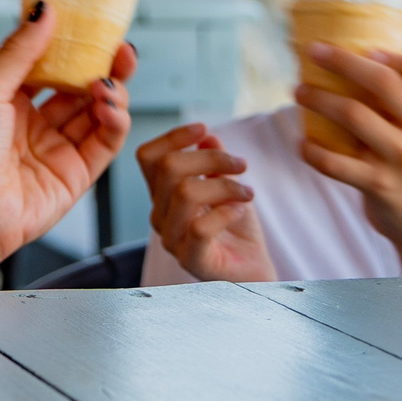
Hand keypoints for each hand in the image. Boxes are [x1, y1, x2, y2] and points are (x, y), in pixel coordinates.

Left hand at [0, 2, 133, 290]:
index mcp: (9, 101)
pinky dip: (115, 121)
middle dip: (103, 68)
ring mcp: (58, 149)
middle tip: (121, 51)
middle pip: (80, 88)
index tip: (94, 27)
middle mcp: (35, 124)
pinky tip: (109, 106)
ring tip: (105, 84)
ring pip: (97, 112)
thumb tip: (44, 11)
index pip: (50, 66)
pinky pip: (106, 142)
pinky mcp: (77, 174)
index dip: (73, 47)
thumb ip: (20, 52)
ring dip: (110, 93)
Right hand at [136, 123, 276, 281]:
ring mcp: (173, 240)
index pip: (148, 157)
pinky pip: (200, 228)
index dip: (172, 137)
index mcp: (163, 196)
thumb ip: (215, 163)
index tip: (203, 128)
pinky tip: (241, 209)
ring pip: (185, 193)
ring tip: (248, 191)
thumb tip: (207, 136)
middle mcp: (161, 216)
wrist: (253, 272)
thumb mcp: (228, 187)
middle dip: (210, 157)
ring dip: (225, 184)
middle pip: (168, 168)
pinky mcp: (192, 260)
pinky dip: (226, 211)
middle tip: (241, 164)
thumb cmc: (237, 231)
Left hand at [295, 44, 401, 275]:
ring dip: (319, 100)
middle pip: (382, 83)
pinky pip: (336, 163)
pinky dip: (312, 151)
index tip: (366, 47)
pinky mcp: (380, 185)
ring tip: (298, 91)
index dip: (397, 56)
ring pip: (353, 116)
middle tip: (312, 51)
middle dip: (342, 62)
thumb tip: (361, 60)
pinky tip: (300, 143)